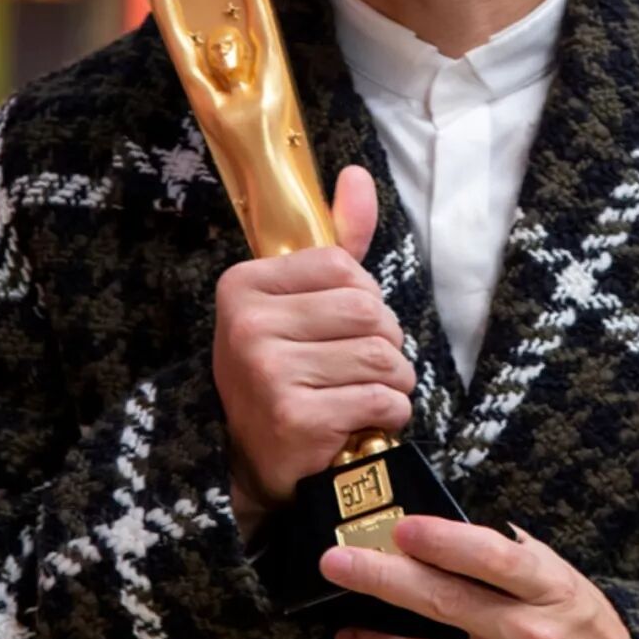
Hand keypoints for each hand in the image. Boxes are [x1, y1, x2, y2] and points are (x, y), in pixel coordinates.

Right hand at [213, 165, 414, 506]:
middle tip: (360, 366)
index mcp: (243, 285)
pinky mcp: (293, 418)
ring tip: (369, 393)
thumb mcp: (302, 301)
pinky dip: (391, 412)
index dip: (362, 297)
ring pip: (381, 355)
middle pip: (368, 309)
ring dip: (394, 380)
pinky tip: (364, 422)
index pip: (342, 265)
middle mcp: (246, 325)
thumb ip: (336, 240)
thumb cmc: (288, 371)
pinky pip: (381, 398)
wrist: (257, 464)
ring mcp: (266, 372)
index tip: (339, 327)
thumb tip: (356, 175)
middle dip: (385, 341)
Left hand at [320, 517, 638, 638]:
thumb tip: (451, 532)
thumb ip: (516, 557)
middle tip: (336, 562)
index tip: (402, 527)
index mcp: (550, 590)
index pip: (491, 556)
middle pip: (444, 601)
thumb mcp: (567, 581)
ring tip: (345, 633)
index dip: (444, 540)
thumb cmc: (593, 634)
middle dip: (381, 577)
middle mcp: (531, 636)